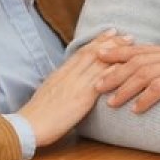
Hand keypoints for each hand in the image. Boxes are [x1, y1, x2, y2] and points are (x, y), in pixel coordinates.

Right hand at [19, 30, 130, 145]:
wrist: (29, 126)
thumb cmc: (36, 116)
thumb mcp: (48, 93)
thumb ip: (61, 85)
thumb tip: (69, 84)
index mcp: (60, 73)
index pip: (81, 52)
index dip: (97, 41)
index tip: (110, 33)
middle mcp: (69, 75)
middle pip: (92, 52)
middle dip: (111, 42)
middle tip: (126, 34)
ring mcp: (75, 85)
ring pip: (97, 62)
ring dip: (116, 51)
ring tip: (130, 43)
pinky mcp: (81, 98)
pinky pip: (100, 81)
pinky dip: (112, 71)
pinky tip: (125, 66)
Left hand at [96, 45, 159, 112]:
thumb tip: (150, 81)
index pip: (141, 49)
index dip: (118, 52)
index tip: (97, 57)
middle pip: (138, 60)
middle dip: (114, 72)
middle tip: (96, 85)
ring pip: (146, 73)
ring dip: (125, 88)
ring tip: (111, 101)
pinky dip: (147, 97)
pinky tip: (137, 108)